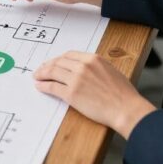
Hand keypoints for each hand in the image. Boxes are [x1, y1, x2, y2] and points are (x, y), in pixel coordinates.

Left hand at [34, 51, 155, 138]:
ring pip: (52, 72)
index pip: (69, 55)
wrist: (125, 108)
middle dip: (48, 65)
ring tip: (37, 76)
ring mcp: (76, 79)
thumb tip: (84, 69)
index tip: (53, 62)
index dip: (59, 59)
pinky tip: (40, 86)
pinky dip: (43, 85)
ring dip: (42, 74)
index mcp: (93, 59)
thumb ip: (95, 67)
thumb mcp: (111, 71)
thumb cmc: (123, 94)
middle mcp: (83, 66)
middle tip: (41, 69)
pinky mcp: (71, 94)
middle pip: (58, 62)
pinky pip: (52, 87)